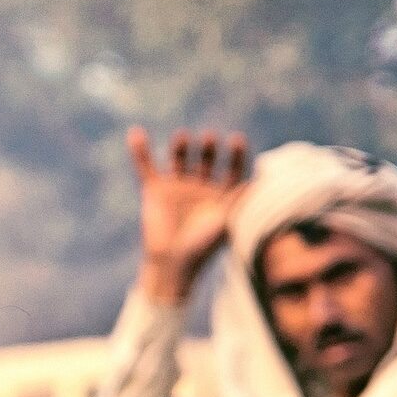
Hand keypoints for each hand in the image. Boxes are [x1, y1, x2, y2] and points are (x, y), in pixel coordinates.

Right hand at [128, 126, 248, 305]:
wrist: (172, 263)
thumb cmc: (203, 246)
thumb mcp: (226, 222)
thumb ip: (240, 199)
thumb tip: (261, 179)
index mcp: (222, 194)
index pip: (233, 168)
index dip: (236, 155)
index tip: (236, 140)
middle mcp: (201, 186)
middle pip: (207, 159)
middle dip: (209, 149)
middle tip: (210, 139)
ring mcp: (177, 187)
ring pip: (180, 158)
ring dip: (181, 146)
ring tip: (183, 137)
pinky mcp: (155, 190)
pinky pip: (146, 166)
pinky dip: (140, 151)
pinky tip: (136, 133)